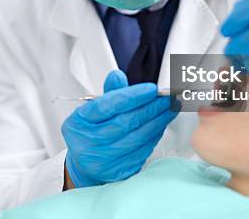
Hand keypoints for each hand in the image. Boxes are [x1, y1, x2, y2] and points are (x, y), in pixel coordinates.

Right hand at [61, 70, 177, 187]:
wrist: (83, 165)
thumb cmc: (90, 133)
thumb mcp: (92, 111)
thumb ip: (109, 93)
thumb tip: (117, 76)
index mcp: (78, 122)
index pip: (107, 106)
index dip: (132, 96)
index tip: (152, 89)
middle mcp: (87, 143)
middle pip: (125, 122)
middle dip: (151, 108)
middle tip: (167, 98)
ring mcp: (102, 160)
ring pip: (136, 138)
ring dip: (157, 122)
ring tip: (169, 110)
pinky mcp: (117, 172)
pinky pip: (141, 152)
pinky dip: (154, 137)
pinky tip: (160, 126)